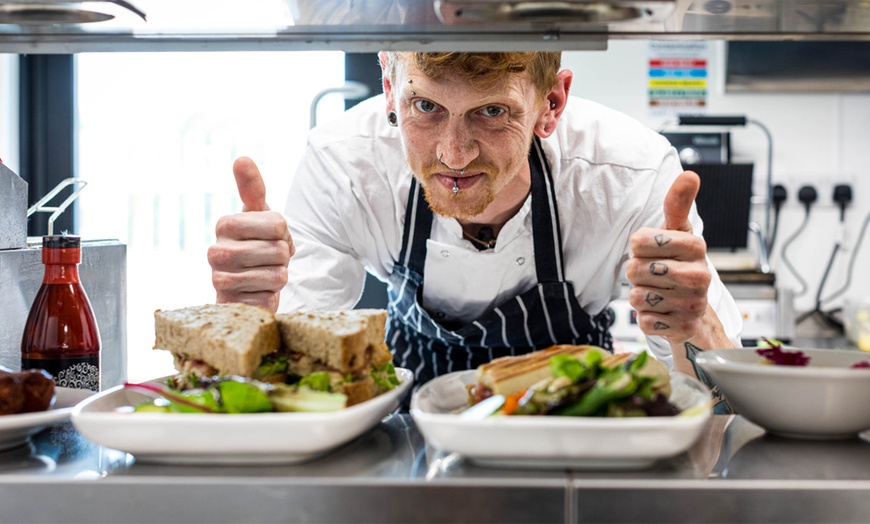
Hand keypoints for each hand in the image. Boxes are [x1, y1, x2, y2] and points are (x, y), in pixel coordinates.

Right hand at [207, 157, 293, 312]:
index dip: (284, 235)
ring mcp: (220, 279)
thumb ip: (252, 188)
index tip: (269, 238)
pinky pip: (270, 298)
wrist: (243, 289)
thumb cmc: (255, 247)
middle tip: (267, 261)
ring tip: (261, 276)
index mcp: (225, 224)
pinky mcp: (231, 305)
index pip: (279, 224)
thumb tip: (242, 158)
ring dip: (278, 277)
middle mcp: (216, 250)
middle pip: (280, 250)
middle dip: (282, 258)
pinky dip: (270, 297)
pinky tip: (256, 293)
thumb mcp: (257, 216)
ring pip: (278, 275)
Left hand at [626, 171, 710, 343]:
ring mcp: (692, 303)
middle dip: (637, 273)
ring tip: (659, 293)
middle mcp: (699, 275)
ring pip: (636, 296)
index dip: (637, 246)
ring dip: (640, 296)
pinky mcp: (682, 328)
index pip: (640, 241)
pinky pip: (642, 320)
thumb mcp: (677, 233)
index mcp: (696, 247)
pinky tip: (662, 312)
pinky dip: (645, 318)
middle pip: (635, 270)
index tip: (650, 249)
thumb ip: (678, 204)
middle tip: (654, 275)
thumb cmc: (679, 265)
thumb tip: (689, 175)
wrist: (696, 312)